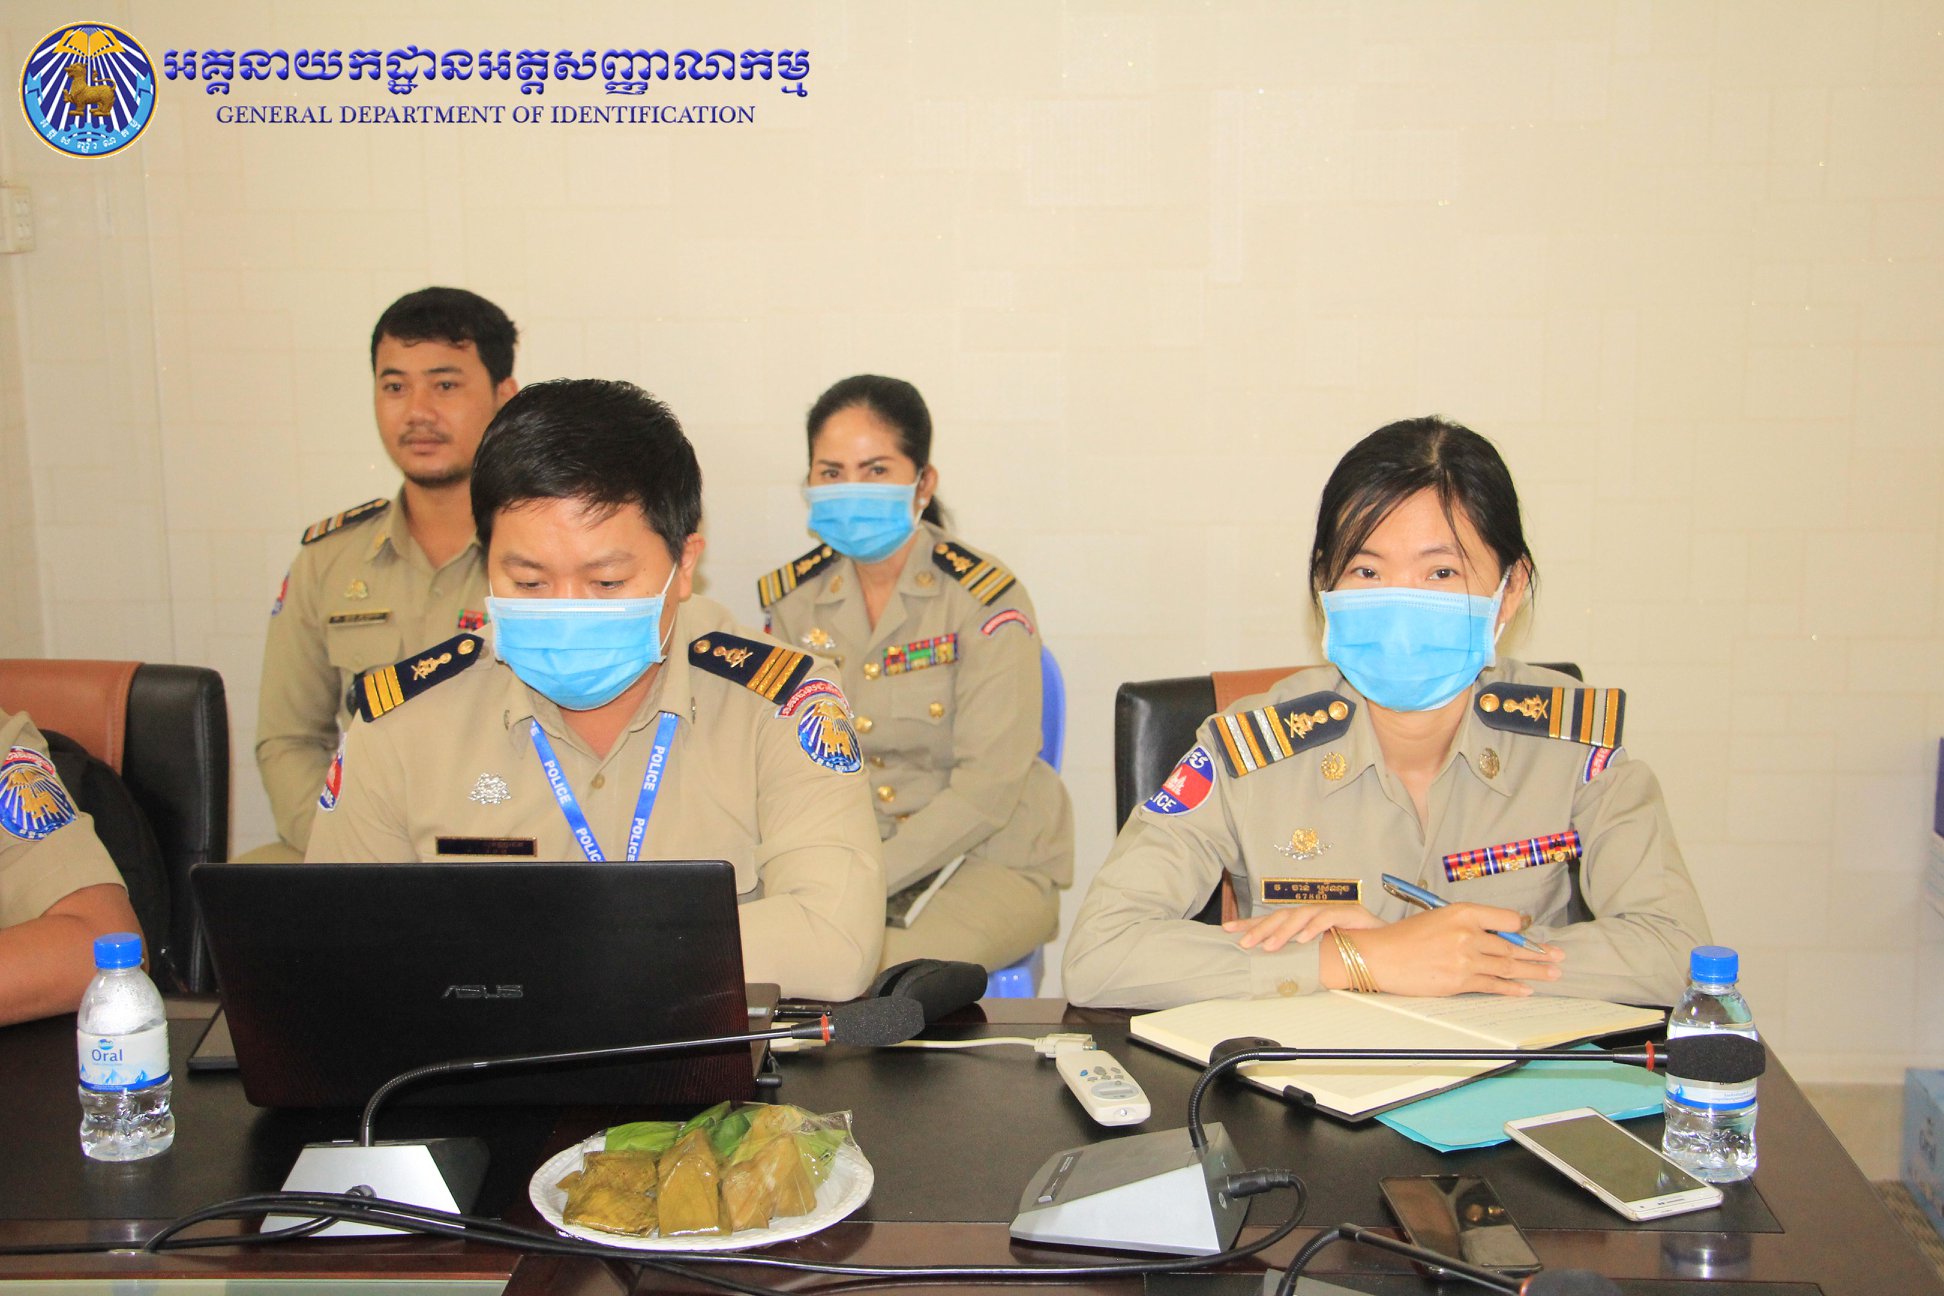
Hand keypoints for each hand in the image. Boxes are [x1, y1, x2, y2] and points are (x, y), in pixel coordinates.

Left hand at [1225, 903, 1384, 951]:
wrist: (1392, 951)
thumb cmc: (1356, 955)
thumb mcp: (1321, 959)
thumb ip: (1299, 959)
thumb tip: (1268, 970)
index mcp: (1306, 923)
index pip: (1274, 919)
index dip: (1251, 924)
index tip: (1227, 930)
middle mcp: (1317, 913)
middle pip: (1284, 915)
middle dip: (1262, 929)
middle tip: (1245, 943)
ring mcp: (1334, 911)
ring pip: (1302, 915)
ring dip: (1284, 931)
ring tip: (1270, 946)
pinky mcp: (1352, 913)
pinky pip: (1329, 917)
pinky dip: (1315, 927)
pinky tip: (1303, 938)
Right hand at [1348, 903, 1563, 996]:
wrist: (1379, 956)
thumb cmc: (1403, 937)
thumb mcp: (1438, 918)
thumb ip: (1467, 925)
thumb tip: (1493, 937)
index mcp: (1462, 912)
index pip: (1507, 919)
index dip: (1521, 929)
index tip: (1531, 934)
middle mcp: (1467, 933)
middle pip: (1511, 946)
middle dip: (1538, 953)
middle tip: (1557, 957)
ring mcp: (1465, 958)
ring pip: (1508, 966)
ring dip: (1534, 971)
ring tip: (1552, 973)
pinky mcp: (1460, 981)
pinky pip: (1493, 985)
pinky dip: (1512, 988)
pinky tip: (1526, 989)